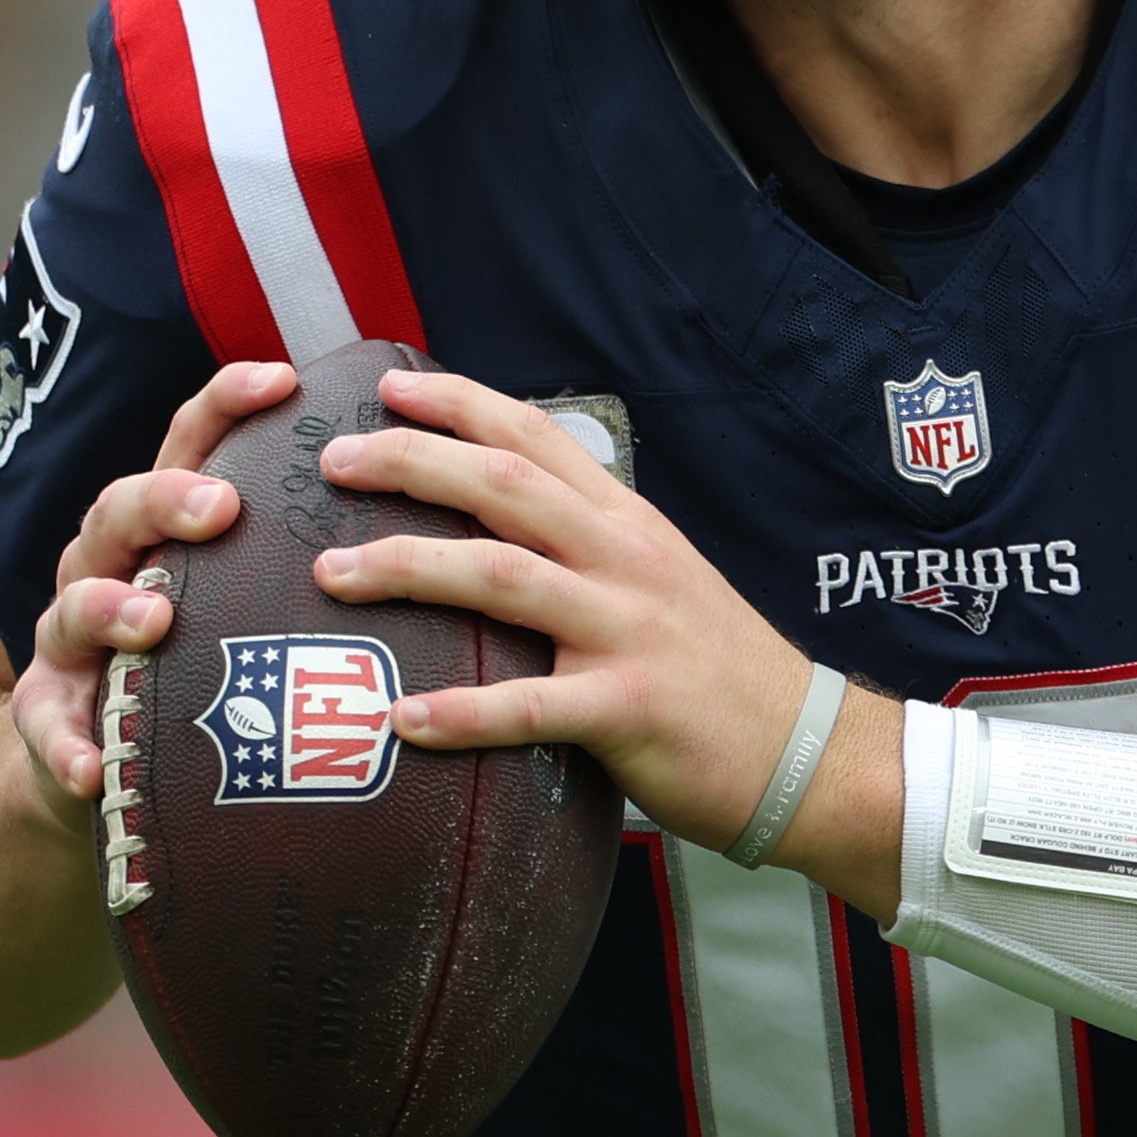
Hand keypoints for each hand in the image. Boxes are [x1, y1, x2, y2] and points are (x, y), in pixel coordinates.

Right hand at [6, 360, 298, 807]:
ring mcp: (70, 640)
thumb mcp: (249, 597)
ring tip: (153, 621)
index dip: (227, 404)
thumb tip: (433, 514)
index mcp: (163, 528)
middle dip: (166, 499)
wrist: (115, 759)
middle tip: (222, 505)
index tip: (284, 378)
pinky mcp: (50, 716)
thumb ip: (306, 555)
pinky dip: (64, 745)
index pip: (190, 444)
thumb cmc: (206, 661)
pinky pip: (47, 727)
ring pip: (74, 607)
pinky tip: (87, 770)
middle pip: (121, 508)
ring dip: (111, 608)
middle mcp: (107, 566)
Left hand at [306, 368, 849, 860]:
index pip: (534, 436)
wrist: (805, 749)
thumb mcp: (657, 576)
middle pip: (505, 486)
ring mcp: (629, 631)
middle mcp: (624, 560)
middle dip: (412, 463)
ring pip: (505, 577)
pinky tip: (403, 721)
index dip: (458, 403)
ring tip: (331, 573)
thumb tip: (496, 520)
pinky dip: (462, 713)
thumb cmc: (715, 670)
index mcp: (626, 523)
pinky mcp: (631, 709)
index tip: (386, 388)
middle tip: (334, 463)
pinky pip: (532, 707)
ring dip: (410, 567)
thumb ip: (586, 543)